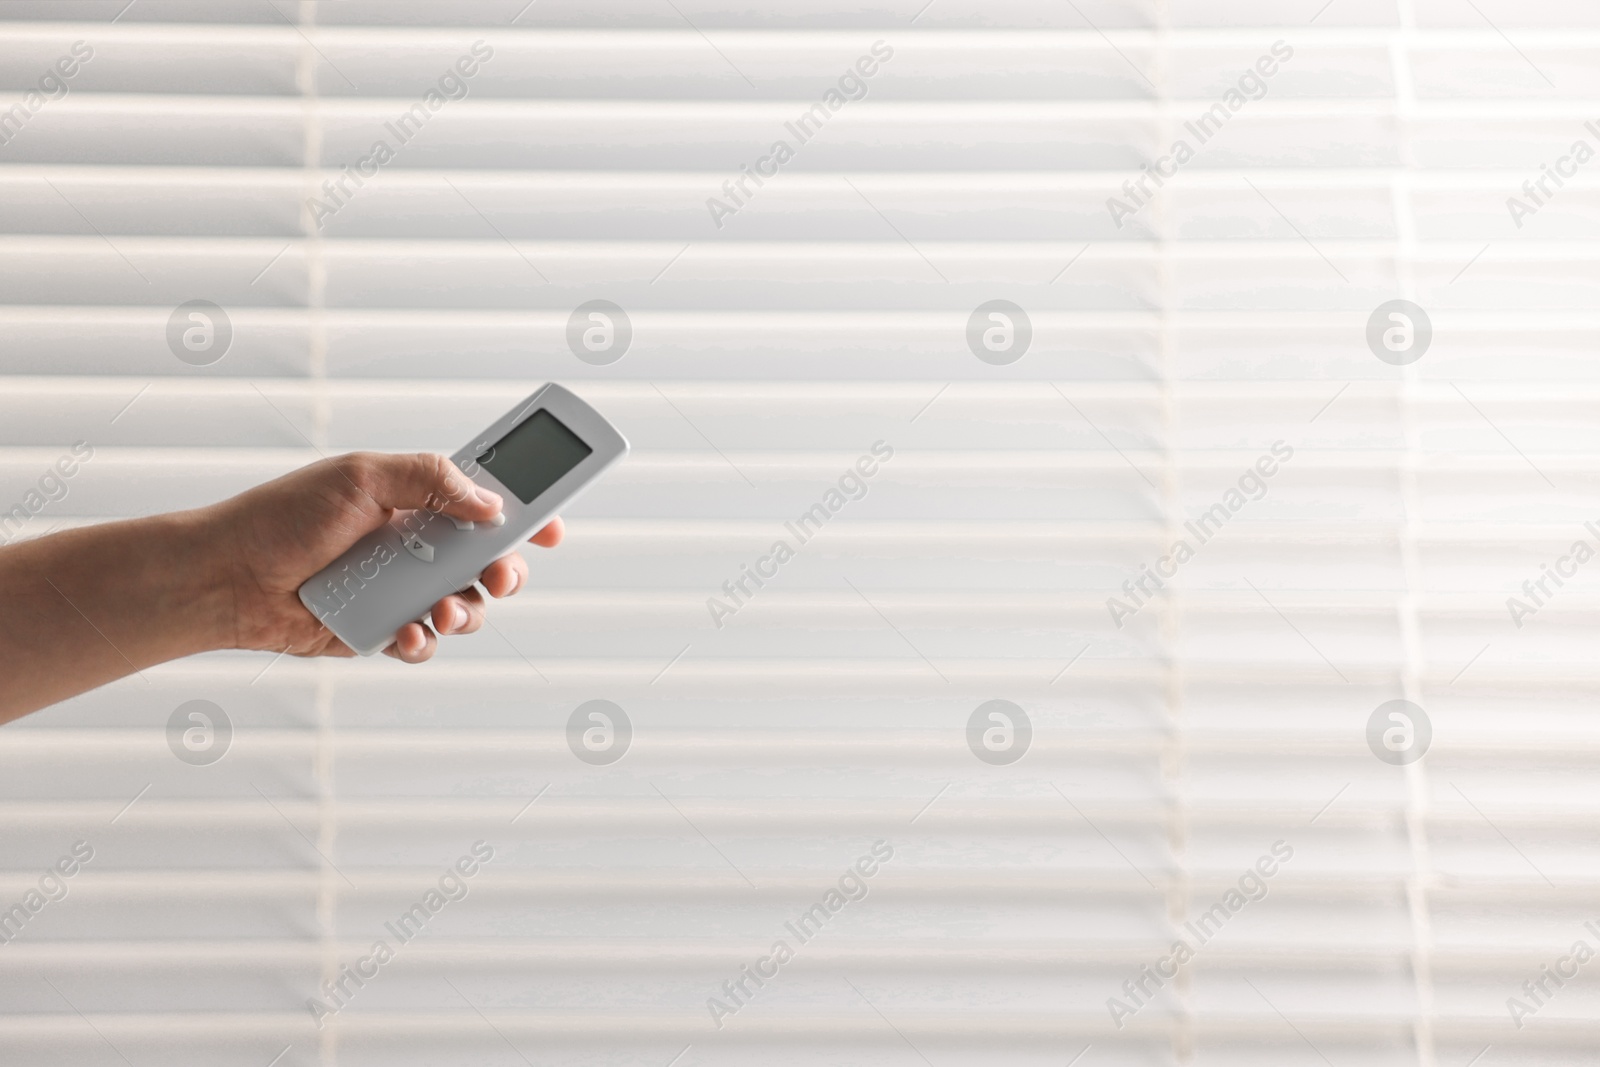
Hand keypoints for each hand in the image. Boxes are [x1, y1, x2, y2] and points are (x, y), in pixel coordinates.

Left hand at [210, 452, 561, 662]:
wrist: (228, 577)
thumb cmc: (283, 518)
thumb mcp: (360, 476)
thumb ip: (431, 479)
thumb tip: (489, 504)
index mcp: (417, 501)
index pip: (486, 503)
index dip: (526, 511)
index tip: (552, 522)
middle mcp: (416, 547)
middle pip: (490, 562)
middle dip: (508, 571)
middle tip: (500, 574)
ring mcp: (401, 591)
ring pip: (467, 607)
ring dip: (467, 611)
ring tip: (440, 608)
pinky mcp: (382, 630)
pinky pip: (426, 643)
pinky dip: (424, 641)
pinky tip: (405, 631)